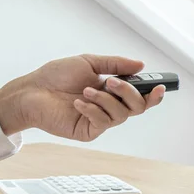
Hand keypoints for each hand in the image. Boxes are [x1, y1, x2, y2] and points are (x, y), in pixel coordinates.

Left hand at [0, 54, 165, 140]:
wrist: (32, 91)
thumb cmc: (56, 76)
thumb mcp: (89, 62)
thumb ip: (116, 64)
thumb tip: (140, 65)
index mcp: (113, 91)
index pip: (140, 96)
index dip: (153, 94)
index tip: (160, 87)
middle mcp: (110, 106)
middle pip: (137, 107)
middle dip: (128, 93)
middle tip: (112, 83)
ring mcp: (101, 120)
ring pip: (121, 115)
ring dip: (105, 100)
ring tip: (85, 92)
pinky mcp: (89, 131)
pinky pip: (103, 122)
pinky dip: (92, 110)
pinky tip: (78, 103)